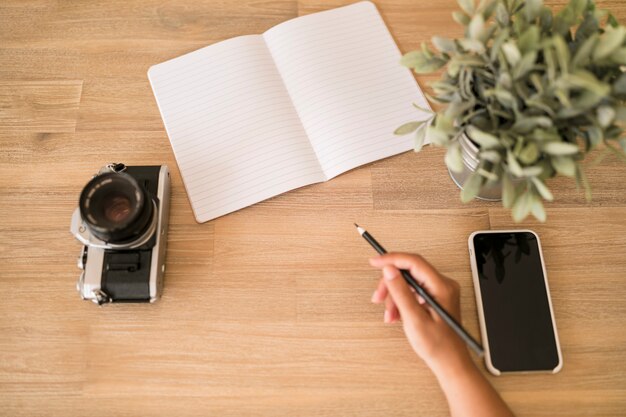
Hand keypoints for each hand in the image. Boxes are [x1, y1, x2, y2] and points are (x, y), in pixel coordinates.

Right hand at [369, 252, 470, 373]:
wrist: (449, 362)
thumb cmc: (438, 346)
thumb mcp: (414, 318)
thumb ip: (400, 292)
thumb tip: (389, 270)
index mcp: (442, 287)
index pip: (414, 262)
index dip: (392, 260)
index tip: (375, 262)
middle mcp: (442, 285)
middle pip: (408, 272)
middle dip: (390, 284)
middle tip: (378, 297)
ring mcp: (438, 292)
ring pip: (407, 283)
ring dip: (394, 297)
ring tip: (390, 315)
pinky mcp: (433, 299)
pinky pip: (411, 292)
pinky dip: (400, 302)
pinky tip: (396, 315)